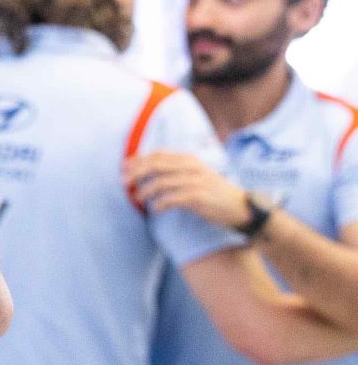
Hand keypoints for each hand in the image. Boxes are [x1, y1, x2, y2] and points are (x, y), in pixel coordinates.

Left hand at [124, 152, 250, 226]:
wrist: (241, 207)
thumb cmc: (214, 192)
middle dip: (135, 173)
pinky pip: (171, 199)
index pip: (158, 155)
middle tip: (123, 183)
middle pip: (155, 165)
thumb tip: (146, 169)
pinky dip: (160, 204)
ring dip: (145, 191)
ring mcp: (195, 182)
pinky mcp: (198, 198)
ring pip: (161, 183)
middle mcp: (191, 167)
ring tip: (138, 199)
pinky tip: (155, 209)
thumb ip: (175, 170)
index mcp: (189, 159)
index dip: (138, 160)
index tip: (124, 168)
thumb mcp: (196, 174)